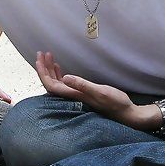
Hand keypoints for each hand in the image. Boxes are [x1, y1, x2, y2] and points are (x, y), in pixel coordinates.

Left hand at [35, 51, 151, 129]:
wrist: (125, 112)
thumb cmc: (115, 102)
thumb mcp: (100, 91)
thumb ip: (82, 85)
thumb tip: (65, 78)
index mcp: (73, 95)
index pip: (50, 85)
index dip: (42, 72)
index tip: (39, 58)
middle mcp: (71, 96)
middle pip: (50, 82)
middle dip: (44, 68)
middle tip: (41, 53)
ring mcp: (76, 95)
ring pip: (56, 82)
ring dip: (50, 69)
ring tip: (48, 55)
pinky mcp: (81, 93)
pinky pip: (64, 83)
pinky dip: (59, 73)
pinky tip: (58, 66)